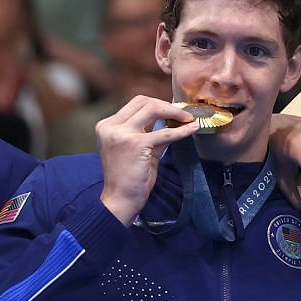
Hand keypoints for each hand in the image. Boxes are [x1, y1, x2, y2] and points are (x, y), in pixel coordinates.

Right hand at [93, 95, 202, 224]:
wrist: (120, 200)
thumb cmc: (129, 178)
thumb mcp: (138, 150)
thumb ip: (150, 133)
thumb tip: (173, 122)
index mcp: (107, 125)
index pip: (135, 104)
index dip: (157, 104)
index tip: (172, 111)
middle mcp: (111, 126)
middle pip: (142, 101)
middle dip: (166, 105)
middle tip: (183, 114)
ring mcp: (122, 134)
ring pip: (152, 109)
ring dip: (174, 112)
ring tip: (188, 118)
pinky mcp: (135, 144)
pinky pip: (164, 133)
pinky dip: (181, 130)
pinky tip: (193, 129)